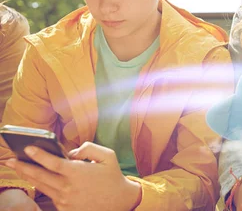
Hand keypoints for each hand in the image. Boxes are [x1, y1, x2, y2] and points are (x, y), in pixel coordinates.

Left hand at [4, 142, 141, 210]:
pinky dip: (41, 186)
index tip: (27, 148)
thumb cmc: (112, 175)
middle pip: (40, 176)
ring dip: (28, 176)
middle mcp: (68, 187)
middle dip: (23, 166)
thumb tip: (70, 152)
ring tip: (18, 167)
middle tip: (10, 160)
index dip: (38, 155)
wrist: (119, 201)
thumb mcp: (107, 155)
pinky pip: (49, 195)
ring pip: (41, 186)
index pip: (52, 163)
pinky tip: (35, 179)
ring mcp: (65, 200)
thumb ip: (88, 148)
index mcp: (78, 173)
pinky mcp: (65, 208)